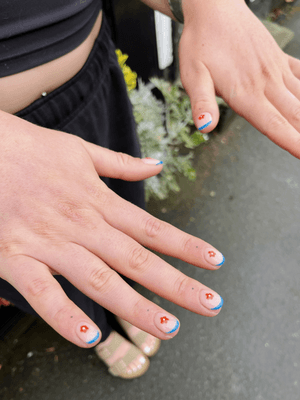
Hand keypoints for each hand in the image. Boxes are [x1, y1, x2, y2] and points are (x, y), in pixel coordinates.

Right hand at [0, 111, 223, 347]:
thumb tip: (157, 164)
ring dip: (135, 306)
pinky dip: (65, 316)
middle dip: (176, 284)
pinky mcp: (15, 258)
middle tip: (210, 304)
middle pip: (137, 259)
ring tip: (167, 327)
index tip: (215, 262)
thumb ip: (121, 163)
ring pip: (100, 279)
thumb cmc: (31, 149)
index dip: (187, 246)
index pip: (153, 229)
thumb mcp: (81, 150)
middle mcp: (81, 225)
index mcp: (98, 201)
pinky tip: (90, 338)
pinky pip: (42, 293)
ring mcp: (49, 243)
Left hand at [180, 0, 299, 157]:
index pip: (273, 124)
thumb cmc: (200, 44)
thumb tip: (205, 126)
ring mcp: (276, 71)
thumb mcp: (192, 74)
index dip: (291, 142)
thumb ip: (201, 101)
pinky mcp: (279, 60)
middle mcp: (266, 83)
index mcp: (245, 93)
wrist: (214, 8)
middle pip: (295, 115)